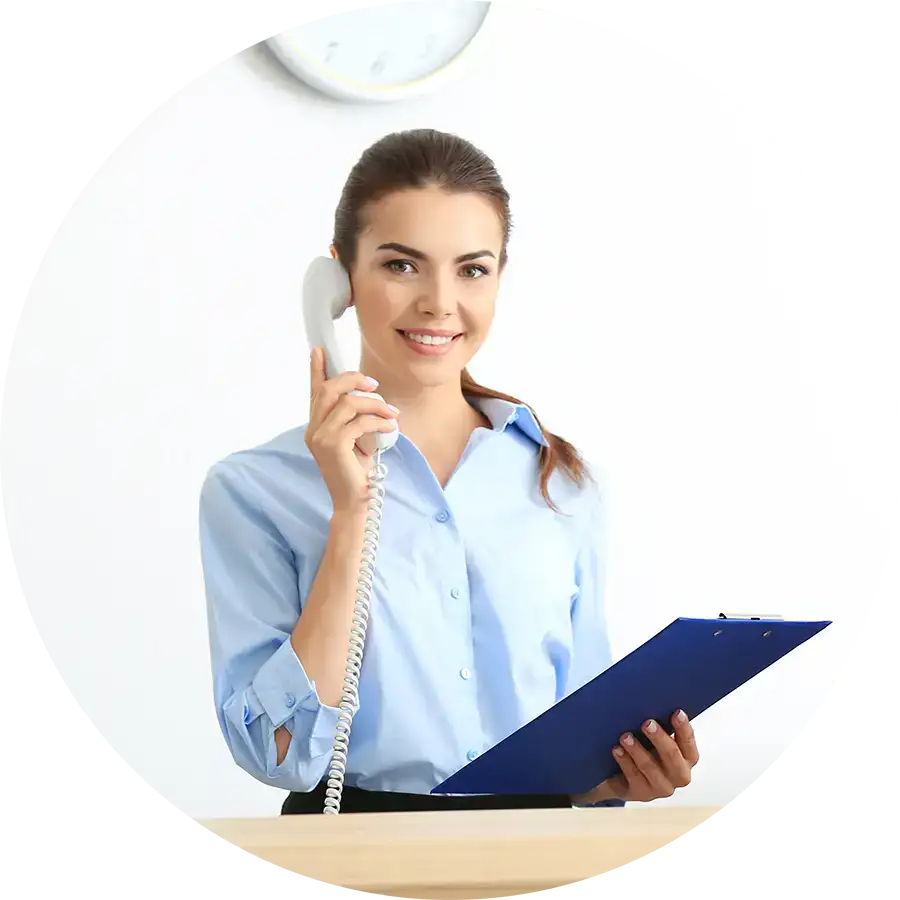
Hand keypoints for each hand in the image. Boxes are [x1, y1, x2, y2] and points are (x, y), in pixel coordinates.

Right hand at [305, 347, 398, 514]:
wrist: (353, 501)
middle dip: (354, 380)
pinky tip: (389, 427)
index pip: (314, 392)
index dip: (317, 370)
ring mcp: (320, 437)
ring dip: (374, 404)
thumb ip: (352, 420)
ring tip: (391, 413)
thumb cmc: (356, 471)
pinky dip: (377, 421)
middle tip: (375, 385)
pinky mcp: (333, 445)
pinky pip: (358, 422)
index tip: (319, 350)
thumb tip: (369, 397)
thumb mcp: (354, 440)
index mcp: (316, 426)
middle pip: (329, 390)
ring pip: (346, 403)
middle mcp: (313, 429)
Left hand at [576, 710, 698, 804]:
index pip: (689, 744)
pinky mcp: (641, 794)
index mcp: (687, 759)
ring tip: (625, 736)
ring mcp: (660, 788)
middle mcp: (678, 775)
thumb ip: (661, 725)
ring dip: (637, 750)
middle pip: (672, 757)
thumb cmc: (644, 749)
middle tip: (647, 723)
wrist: (621, 776)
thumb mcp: (655, 739)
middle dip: (660, 739)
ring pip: (650, 768)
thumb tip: (653, 698)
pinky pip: (633, 777)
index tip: (676, 712)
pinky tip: (617, 750)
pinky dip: (624, 761)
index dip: (684, 729)